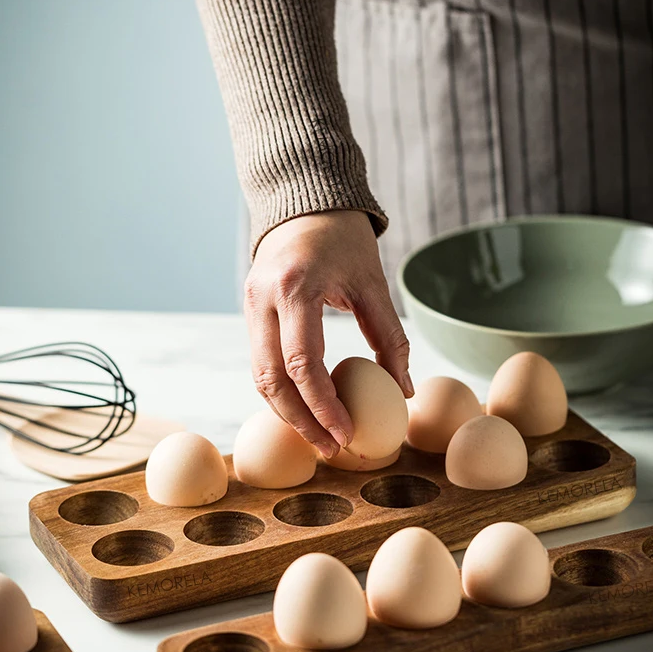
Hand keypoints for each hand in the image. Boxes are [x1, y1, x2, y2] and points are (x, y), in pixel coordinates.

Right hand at [244, 211, 412, 457]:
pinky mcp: (249, 312)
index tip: (346, 434)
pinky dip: (281, 392)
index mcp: (295, 288)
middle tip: (332, 449)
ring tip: (320, 438)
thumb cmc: (344, 240)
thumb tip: (402, 391)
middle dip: (301, 421)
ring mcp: (249, 306)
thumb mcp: (373, 284)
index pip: (303, 364)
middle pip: (272, 380)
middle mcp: (263, 299)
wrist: (305, 202)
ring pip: (260, 377)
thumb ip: (390, 337)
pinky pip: (260, 363)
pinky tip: (305, 410)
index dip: (323, 406)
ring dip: (287, 413)